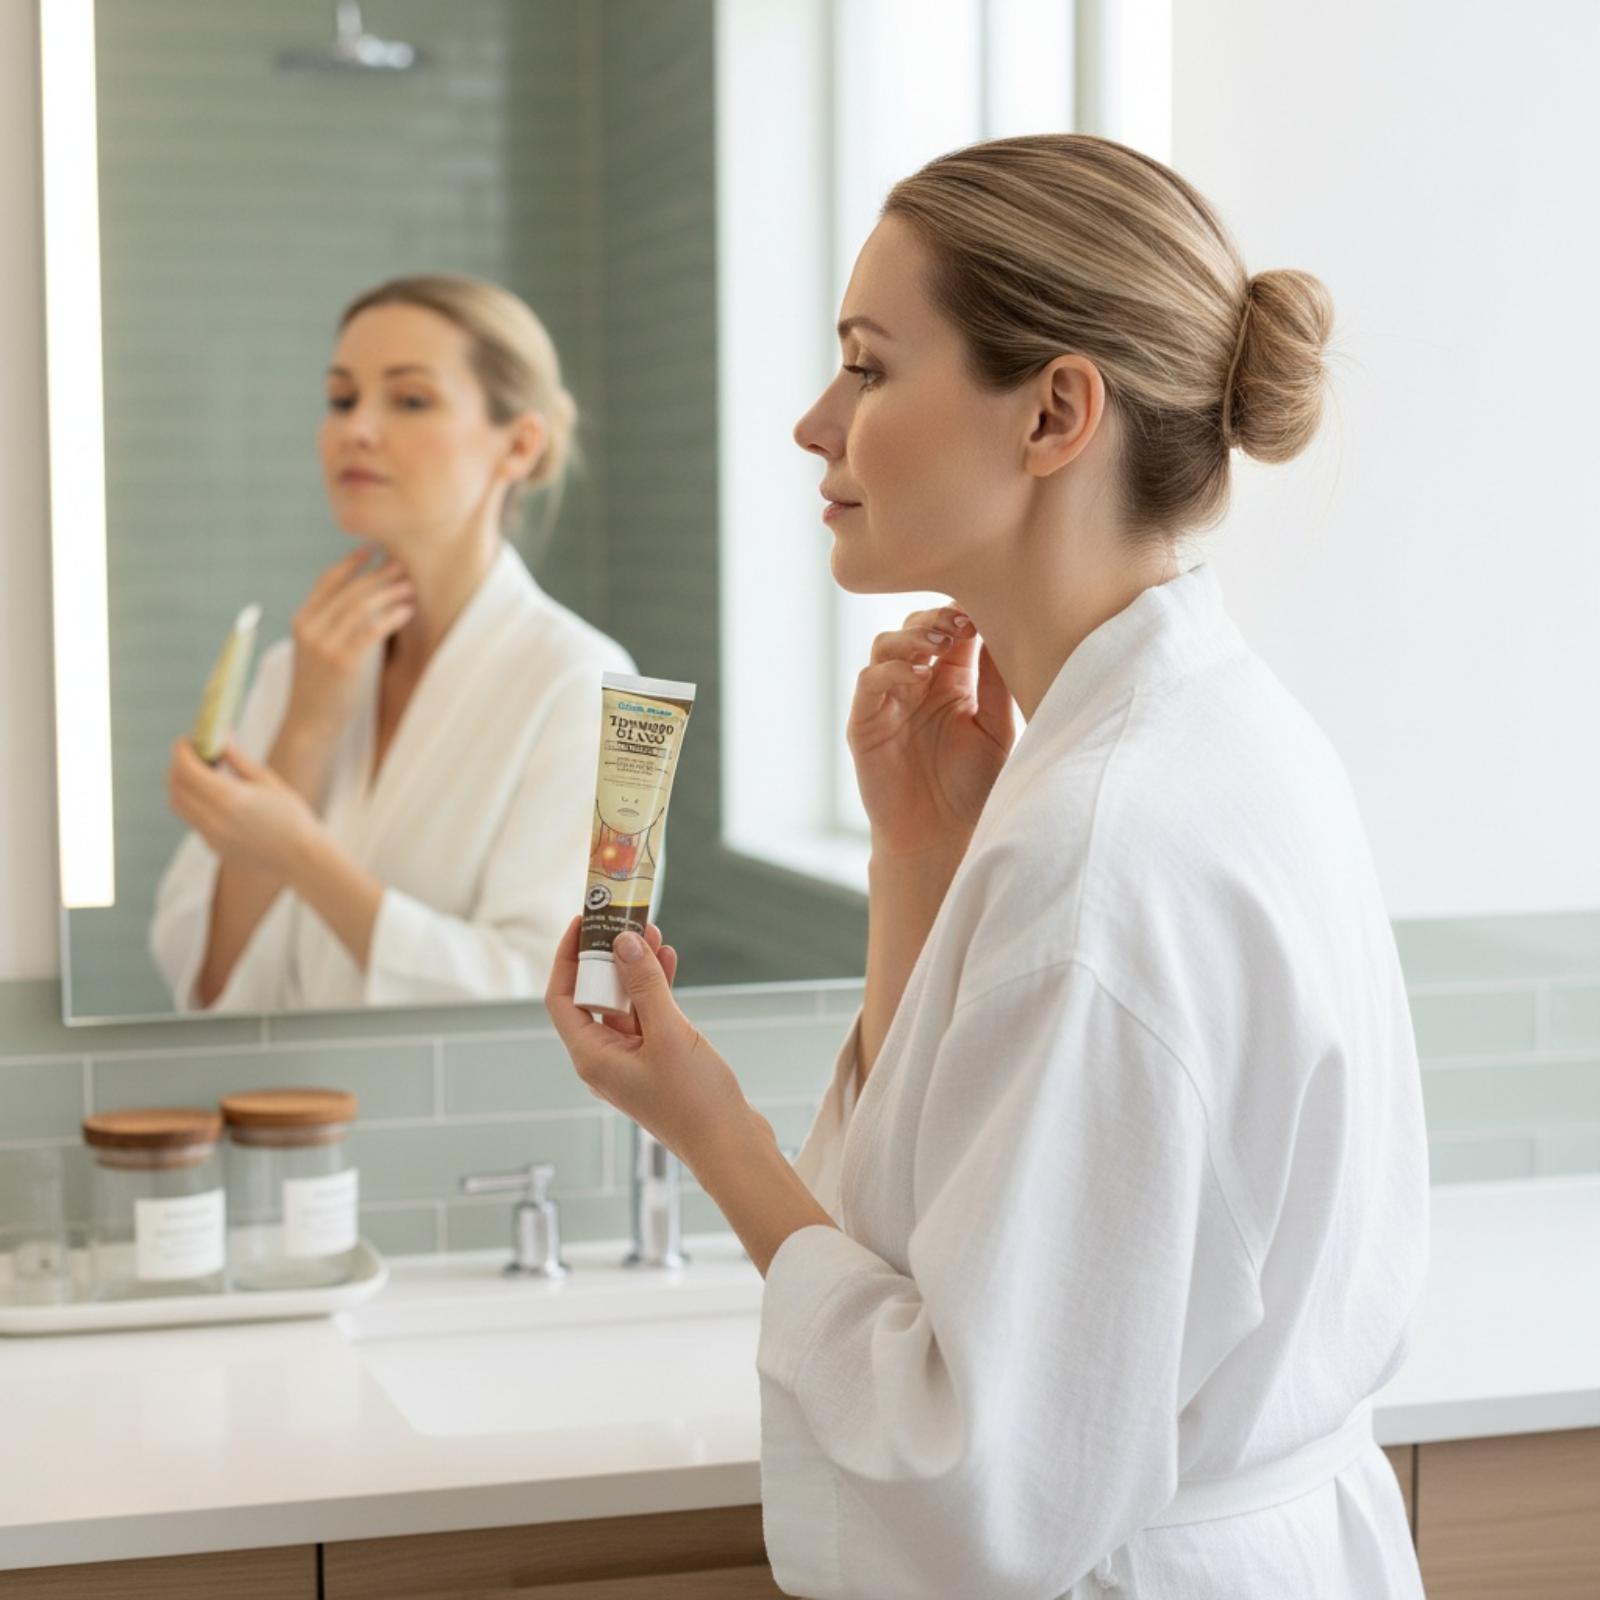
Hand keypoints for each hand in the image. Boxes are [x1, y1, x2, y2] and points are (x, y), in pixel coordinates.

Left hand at [167, 736, 320, 880]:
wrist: (300, 857)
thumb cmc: (291, 815)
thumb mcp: (267, 781)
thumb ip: (238, 759)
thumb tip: (221, 738)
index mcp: (228, 797)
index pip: (186, 767)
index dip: (182, 750)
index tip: (189, 740)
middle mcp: (212, 817)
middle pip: (175, 785)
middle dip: (179, 765)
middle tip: (195, 754)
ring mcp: (210, 834)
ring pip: (178, 804)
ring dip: (182, 785)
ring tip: (202, 775)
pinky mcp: (213, 846)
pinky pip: (191, 819)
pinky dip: (193, 802)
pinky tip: (214, 796)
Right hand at [282, 548, 414, 741]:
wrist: (310, 725)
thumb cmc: (323, 688)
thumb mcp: (318, 650)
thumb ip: (332, 624)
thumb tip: (366, 598)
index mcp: (302, 620)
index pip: (327, 580)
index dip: (351, 562)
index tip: (374, 550)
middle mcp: (309, 628)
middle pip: (349, 589)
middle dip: (379, 574)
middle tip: (403, 565)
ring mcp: (324, 645)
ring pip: (361, 606)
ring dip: (389, 592)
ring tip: (411, 587)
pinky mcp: (342, 662)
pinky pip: (371, 630)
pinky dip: (392, 617)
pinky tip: (408, 611)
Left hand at [544, 916, 768, 1175]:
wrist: (730, 1146)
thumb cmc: (696, 1102)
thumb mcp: (669, 1034)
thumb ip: (644, 986)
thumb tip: (621, 943)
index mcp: (592, 1057)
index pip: (562, 997)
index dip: (567, 957)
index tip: (582, 922)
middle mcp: (604, 1059)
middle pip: (592, 996)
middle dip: (608, 957)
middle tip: (624, 921)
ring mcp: (630, 1062)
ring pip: (623, 1004)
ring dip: (635, 970)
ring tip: (652, 934)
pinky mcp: (656, 1062)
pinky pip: (646, 1017)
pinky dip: (655, 990)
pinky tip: (668, 963)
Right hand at [849, 603, 1015, 859]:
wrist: (942, 839)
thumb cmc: (974, 789)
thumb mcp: (995, 728)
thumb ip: (996, 682)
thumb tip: (1006, 626)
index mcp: (952, 680)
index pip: (951, 628)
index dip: (962, 612)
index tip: (984, 608)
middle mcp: (917, 684)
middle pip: (915, 626)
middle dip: (935, 618)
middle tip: (959, 623)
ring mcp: (888, 701)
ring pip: (886, 645)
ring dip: (911, 636)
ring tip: (938, 644)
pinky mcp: (865, 723)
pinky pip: (870, 681)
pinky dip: (891, 669)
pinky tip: (918, 675)